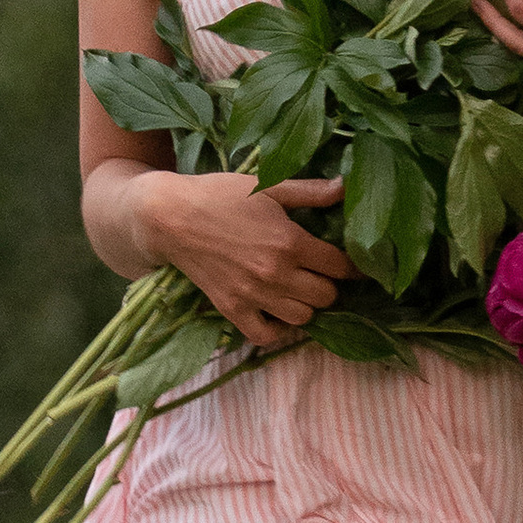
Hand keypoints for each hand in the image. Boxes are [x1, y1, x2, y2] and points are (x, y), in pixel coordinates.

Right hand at [141, 171, 351, 347]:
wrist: (170, 217)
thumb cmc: (220, 195)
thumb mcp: (268, 186)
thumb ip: (311, 191)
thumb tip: (346, 187)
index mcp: (291, 242)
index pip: (340, 267)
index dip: (352, 266)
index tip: (352, 265)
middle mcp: (276, 274)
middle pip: (326, 296)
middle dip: (329, 285)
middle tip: (321, 274)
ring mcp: (253, 295)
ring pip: (302, 318)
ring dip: (306, 305)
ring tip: (299, 290)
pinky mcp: (232, 309)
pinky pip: (265, 336)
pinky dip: (276, 329)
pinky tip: (276, 312)